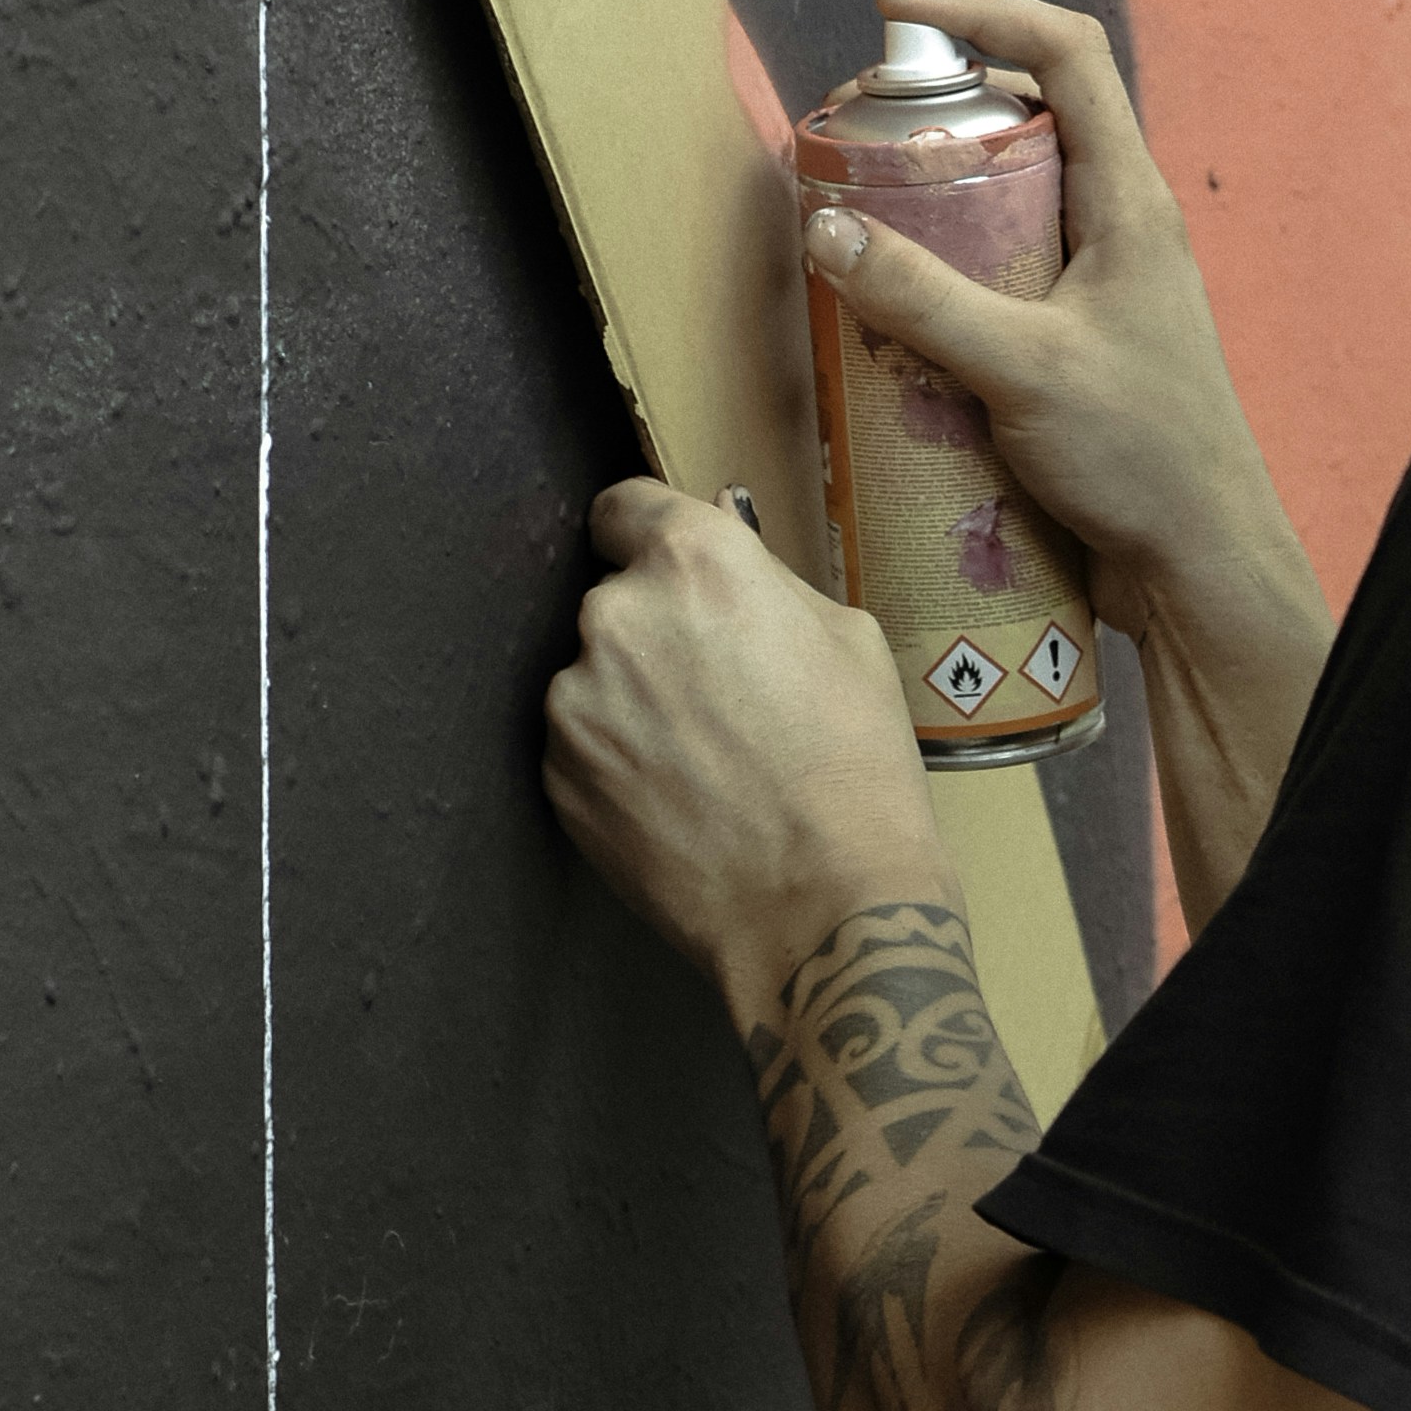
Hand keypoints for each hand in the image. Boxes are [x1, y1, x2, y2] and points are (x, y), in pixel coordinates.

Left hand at [542, 482, 950, 1009]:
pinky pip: (581, 743)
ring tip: (706, 758)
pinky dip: (617, 760)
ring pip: (595, 676)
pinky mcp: (556, 774)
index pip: (625, 506)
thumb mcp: (848, 639)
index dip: (648, 535)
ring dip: (633, 699)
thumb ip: (765, 584)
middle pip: (616, 598)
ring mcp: (574, 699)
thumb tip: (727, 563)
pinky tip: (680, 797)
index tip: (663, 565)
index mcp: (695, 562)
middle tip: (721, 691)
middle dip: (657, 632)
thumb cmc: (854, 771)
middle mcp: (617, 616)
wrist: (821, 904)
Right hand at [804, 0, 1332, 930]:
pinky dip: (942, 286)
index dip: (988, 11)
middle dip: (938, 118)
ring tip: (855, 226)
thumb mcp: (1022, 367)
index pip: (1069, 53)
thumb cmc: (1144, 456)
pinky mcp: (1073, 350)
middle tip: (856, 138)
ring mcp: (1098, 290)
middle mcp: (1118, 229)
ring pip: (1007, 211)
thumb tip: (824, 228)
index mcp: (1130, 200)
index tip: (900, 14)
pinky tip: (887, 325)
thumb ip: (922, 298)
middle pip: (1028, 125)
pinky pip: (999, 287)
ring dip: (934, 209)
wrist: (1198, 568)